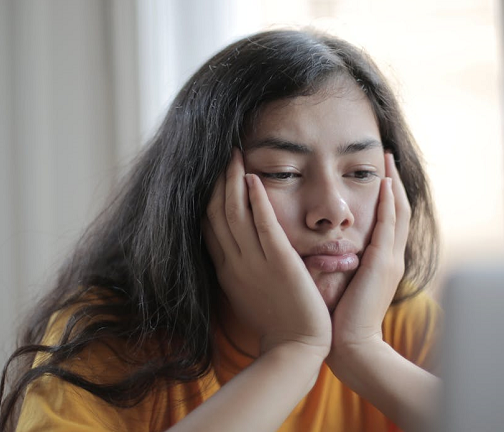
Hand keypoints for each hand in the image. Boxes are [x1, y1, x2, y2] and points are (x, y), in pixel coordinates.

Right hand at [203, 149, 331, 356]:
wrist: (295, 349)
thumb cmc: (278, 324)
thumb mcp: (249, 293)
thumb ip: (242, 270)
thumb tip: (237, 252)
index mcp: (228, 270)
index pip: (208, 227)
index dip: (207, 198)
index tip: (210, 175)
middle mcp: (235, 263)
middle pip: (216, 213)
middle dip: (217, 181)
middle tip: (221, 154)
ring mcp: (254, 262)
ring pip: (234, 213)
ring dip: (233, 181)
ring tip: (234, 154)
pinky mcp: (279, 262)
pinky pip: (263, 224)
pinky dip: (256, 199)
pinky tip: (253, 178)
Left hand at [327, 153, 409, 362]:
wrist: (352, 346)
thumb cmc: (340, 320)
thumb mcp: (342, 284)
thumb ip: (338, 263)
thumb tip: (320, 249)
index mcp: (381, 262)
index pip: (387, 221)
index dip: (385, 196)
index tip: (377, 174)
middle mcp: (391, 257)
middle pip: (398, 210)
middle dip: (393, 181)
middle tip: (387, 156)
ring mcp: (391, 259)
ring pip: (398, 212)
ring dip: (393, 183)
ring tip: (388, 160)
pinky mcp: (383, 263)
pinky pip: (389, 224)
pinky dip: (388, 201)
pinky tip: (384, 182)